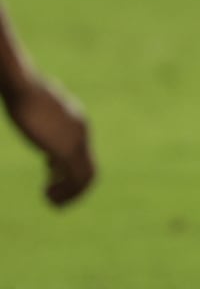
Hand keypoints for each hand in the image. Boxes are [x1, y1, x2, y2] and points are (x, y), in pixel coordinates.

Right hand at [6, 71, 94, 206]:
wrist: (23, 87)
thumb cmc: (22, 92)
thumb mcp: (36, 107)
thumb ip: (41, 117)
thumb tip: (34, 116)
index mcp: (75, 122)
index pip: (81, 151)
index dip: (67, 168)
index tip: (48, 174)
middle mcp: (82, 132)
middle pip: (88, 167)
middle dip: (73, 186)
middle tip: (53, 196)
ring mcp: (77, 141)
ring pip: (86, 177)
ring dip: (70, 193)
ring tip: (51, 201)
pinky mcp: (66, 149)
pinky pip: (75, 178)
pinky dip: (65, 191)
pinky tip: (47, 196)